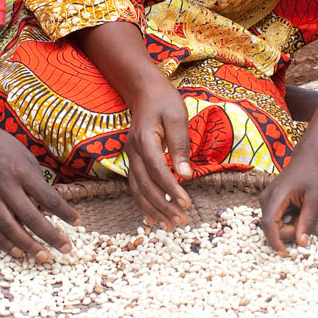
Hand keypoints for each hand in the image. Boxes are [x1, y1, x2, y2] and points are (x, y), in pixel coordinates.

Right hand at [0, 115, 77, 261]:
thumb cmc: (3, 148)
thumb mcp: (26, 157)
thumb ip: (38, 182)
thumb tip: (51, 206)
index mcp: (22, 172)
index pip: (48, 197)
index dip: (65, 212)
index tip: (77, 221)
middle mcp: (6, 187)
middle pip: (31, 217)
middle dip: (50, 236)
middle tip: (66, 248)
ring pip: (10, 228)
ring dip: (29, 245)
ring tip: (44, 257)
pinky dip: (5, 243)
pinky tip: (18, 253)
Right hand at [124, 80, 193, 228]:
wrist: (144, 91)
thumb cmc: (164, 101)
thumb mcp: (177, 116)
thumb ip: (180, 146)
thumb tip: (186, 175)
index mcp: (145, 139)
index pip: (156, 170)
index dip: (171, 188)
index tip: (186, 203)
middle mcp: (133, 151)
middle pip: (145, 185)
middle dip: (163, 205)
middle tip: (180, 222)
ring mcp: (131, 157)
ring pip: (137, 189)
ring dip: (153, 209)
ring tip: (169, 226)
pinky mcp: (133, 161)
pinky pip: (135, 186)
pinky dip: (143, 203)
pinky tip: (151, 218)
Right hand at [259, 158, 317, 249]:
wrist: (307, 158)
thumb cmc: (313, 175)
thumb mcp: (315, 199)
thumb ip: (307, 221)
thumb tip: (302, 243)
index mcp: (276, 196)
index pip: (270, 224)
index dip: (276, 242)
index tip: (286, 254)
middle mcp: (266, 197)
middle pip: (270, 227)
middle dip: (286, 233)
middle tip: (304, 225)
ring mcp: (265, 198)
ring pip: (271, 224)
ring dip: (286, 227)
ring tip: (302, 215)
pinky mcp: (268, 200)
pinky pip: (273, 218)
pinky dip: (285, 221)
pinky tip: (296, 212)